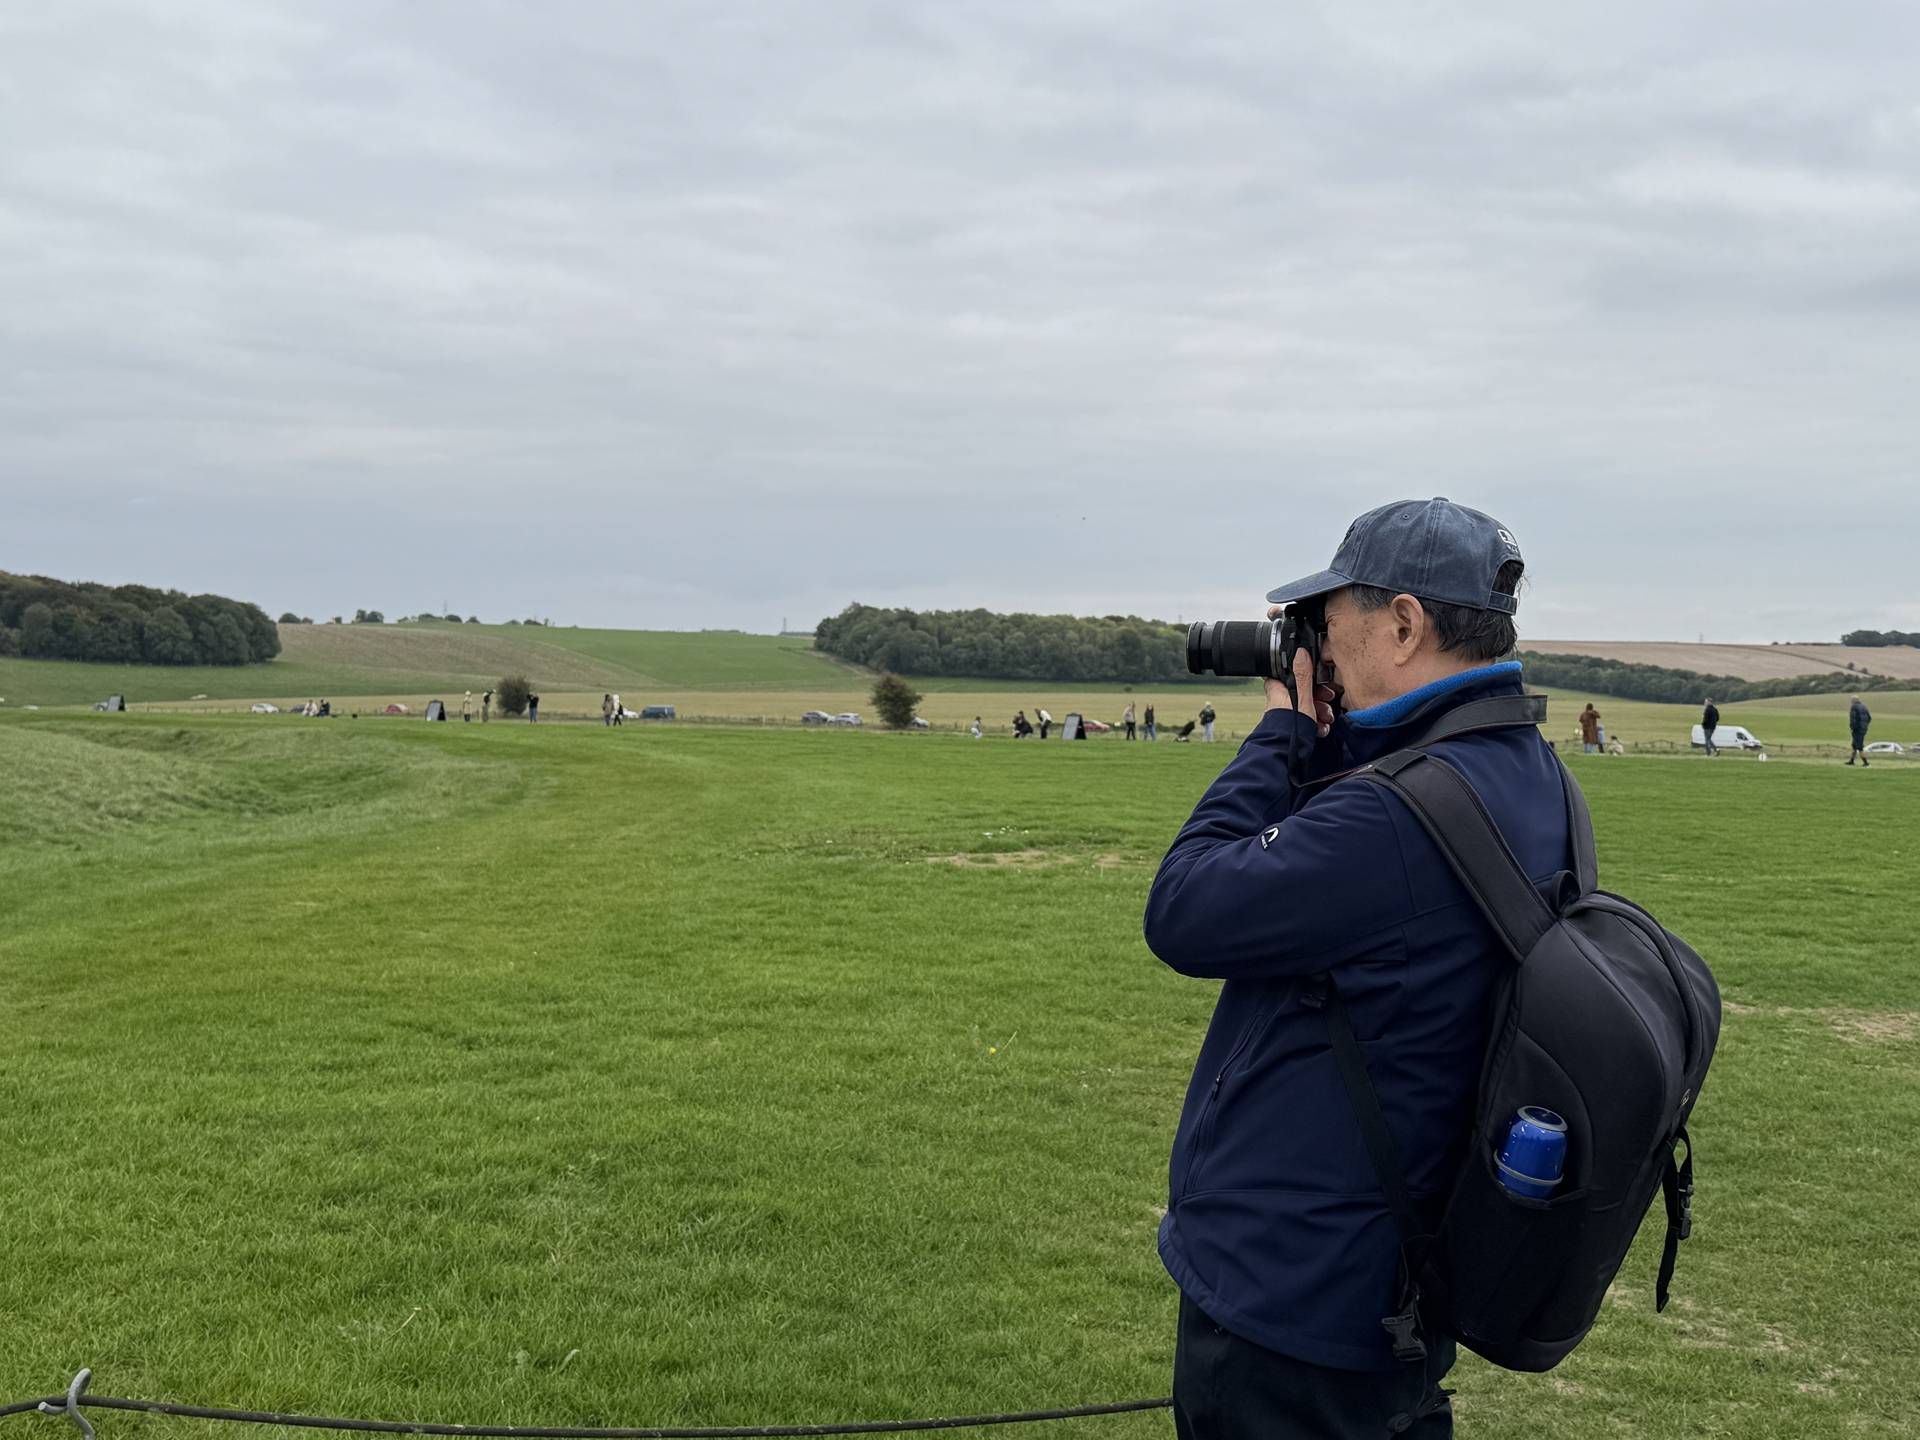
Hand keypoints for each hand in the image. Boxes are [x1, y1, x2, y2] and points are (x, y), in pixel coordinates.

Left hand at [1261, 604, 1336, 736]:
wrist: (1287, 752)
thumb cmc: (1291, 725)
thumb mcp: (1303, 696)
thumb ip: (1304, 675)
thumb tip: (1300, 652)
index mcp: (1279, 689)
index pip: (1288, 673)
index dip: (1303, 673)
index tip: (1315, 677)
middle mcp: (1281, 701)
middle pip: (1303, 691)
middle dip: (1319, 697)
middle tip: (1326, 700)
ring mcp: (1286, 714)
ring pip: (1307, 706)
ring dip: (1320, 712)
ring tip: (1325, 719)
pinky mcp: (1293, 726)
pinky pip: (1307, 720)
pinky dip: (1316, 723)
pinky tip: (1320, 728)